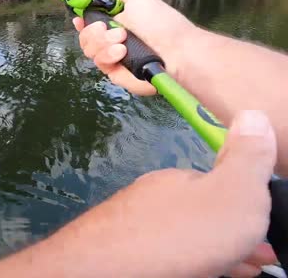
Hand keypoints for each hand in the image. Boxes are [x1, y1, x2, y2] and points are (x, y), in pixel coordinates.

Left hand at [62, 110, 276, 276]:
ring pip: (183, 237)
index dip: (248, 206)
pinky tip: (194, 272)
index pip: (217, 184)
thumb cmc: (179, 232)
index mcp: (177, 180)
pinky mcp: (122, 251)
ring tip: (238, 269)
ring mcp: (133, 225)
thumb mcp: (232, 193)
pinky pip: (165, 255)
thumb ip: (247, 159)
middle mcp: (152, 198)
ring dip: (213, 250)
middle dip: (232, 234)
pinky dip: (188, 262)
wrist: (109, 270)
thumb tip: (252, 114)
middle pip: (200, 214)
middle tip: (259, 256)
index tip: (266, 232)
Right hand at [73, 0, 198, 94]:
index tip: (79, 18)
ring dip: (103, 42)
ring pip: (89, 50)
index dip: (83, 21)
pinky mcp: (115, 73)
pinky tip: (122, 52)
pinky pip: (100, 63)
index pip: (92, 23)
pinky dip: (108, 55)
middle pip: (85, 37)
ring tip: (123, 41)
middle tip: (112, 29)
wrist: (175, 51)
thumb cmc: (160, 23)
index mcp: (117, 23)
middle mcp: (112, 41)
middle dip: (94, 32)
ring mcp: (113, 58)